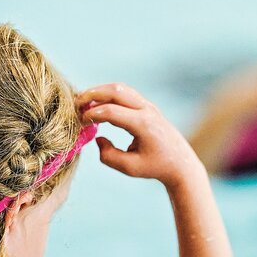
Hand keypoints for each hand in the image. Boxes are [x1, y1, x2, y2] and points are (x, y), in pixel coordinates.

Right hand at [78, 83, 204, 188]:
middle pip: (116, 91)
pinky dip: (109, 95)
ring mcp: (148, 106)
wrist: (181, 163)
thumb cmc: (155, 167)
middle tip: (76, 103)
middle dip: (93, 94)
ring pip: (120, 88)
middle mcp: (147, 111)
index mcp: (143, 125)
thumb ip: (109, 156)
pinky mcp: (147, 107)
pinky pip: (125, 94)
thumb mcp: (130, 168)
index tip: (80, 122)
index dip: (92, 115)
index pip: (112, 112)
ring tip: (83, 101)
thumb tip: (98, 138)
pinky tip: (97, 104)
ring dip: (100, 92)